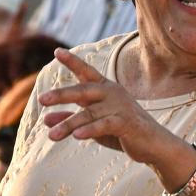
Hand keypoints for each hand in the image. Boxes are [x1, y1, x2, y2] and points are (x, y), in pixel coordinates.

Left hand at [38, 48, 172, 163]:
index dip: (72, 62)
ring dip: (69, 124)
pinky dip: (90, 130)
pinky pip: (104, 125)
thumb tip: (45, 119)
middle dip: (62, 94)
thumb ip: (71, 119)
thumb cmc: (122, 131)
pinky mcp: (126, 122)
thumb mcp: (93, 124)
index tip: (56, 52)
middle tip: (42, 99)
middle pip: (83, 91)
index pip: (87, 72)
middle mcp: (112, 93)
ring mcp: (120, 106)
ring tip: (51, 136)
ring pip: (89, 113)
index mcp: (105, 89)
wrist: (153, 144)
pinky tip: (77, 135)